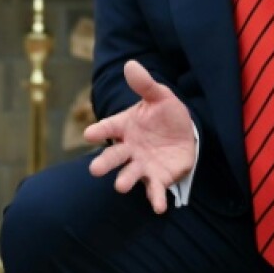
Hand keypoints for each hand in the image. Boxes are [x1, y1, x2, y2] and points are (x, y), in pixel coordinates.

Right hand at [85, 60, 195, 214]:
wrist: (184, 133)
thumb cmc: (165, 114)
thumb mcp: (159, 96)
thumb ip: (145, 84)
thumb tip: (131, 64)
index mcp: (125, 126)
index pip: (108, 128)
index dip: (99, 131)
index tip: (89, 134)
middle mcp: (129, 148)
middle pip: (113, 156)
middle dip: (105, 163)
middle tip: (94, 170)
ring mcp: (142, 165)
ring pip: (130, 174)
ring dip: (125, 180)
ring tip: (120, 186)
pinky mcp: (158, 178)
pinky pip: (155, 190)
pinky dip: (156, 199)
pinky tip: (159, 207)